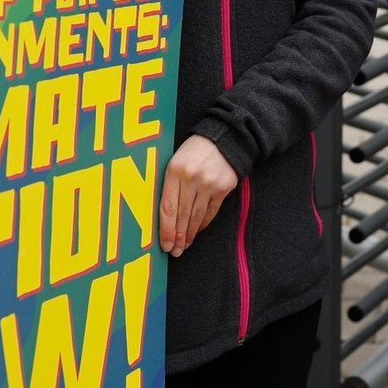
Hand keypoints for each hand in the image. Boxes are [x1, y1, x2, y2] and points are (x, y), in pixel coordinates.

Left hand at [159, 134, 237, 255]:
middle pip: (182, 215)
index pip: (167, 207)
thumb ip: (169, 184)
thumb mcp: (175, 161)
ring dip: (190, 233)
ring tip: (185, 245)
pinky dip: (204, 223)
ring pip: (197, 216)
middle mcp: (192, 177)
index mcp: (175, 170)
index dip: (166, 230)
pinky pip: (211, 211)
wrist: (224, 136)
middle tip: (174, 251)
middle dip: (178, 236)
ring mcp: (210, 183)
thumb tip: (162, 216)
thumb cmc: (194, 151)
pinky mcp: (224, 186)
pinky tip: (198, 230)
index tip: (165, 245)